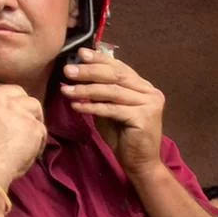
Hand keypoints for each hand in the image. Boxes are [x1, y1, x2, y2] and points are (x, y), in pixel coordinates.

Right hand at [0, 85, 44, 191]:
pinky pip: (42, 129)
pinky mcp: (33, 126)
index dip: (7, 100)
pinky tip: (32, 151)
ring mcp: (19, 110)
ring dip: (33, 117)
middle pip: (19, 92)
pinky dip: (39, 140)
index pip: (1, 89)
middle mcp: (0, 97)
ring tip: (29, 133)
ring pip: (34, 106)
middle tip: (22, 119)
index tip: (8, 111)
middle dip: (22, 103)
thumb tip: (1, 118)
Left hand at [59, 48, 165, 180]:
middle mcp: (151, 92)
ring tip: (66, 90)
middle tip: (67, 71)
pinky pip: (113, 109)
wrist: (140, 163)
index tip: (80, 54)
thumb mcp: (110, 108)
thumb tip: (78, 71)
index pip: (120, 68)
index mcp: (144, 87)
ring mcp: (150, 105)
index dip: (99, 59)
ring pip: (113, 91)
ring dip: (86, 90)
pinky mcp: (144, 118)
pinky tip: (77, 106)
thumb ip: (102, 91)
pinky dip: (93, 107)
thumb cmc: (123, 136)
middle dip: (89, 72)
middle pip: (116, 76)